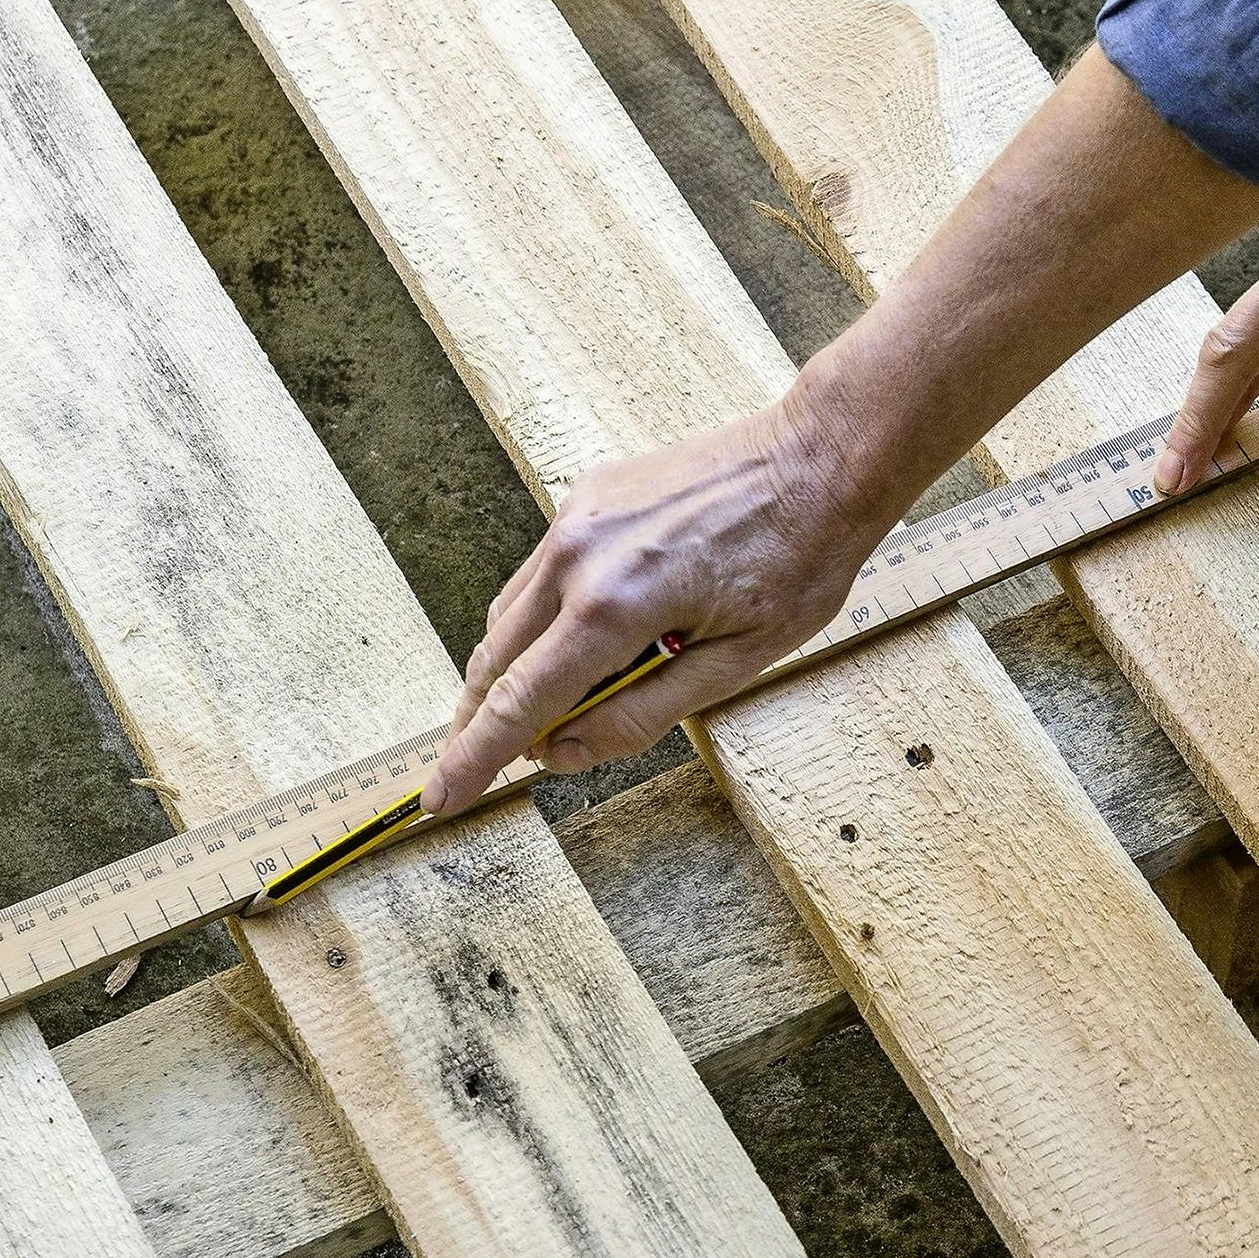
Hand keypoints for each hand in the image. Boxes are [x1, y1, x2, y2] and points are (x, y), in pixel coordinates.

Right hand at [421, 396, 890, 816]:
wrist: (818, 459)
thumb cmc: (798, 561)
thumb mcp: (734, 664)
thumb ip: (639, 715)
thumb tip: (561, 754)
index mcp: (615, 605)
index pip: (519, 701)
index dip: (474, 757)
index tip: (439, 797)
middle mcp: (578, 556)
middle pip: (495, 659)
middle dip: (477, 722)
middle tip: (468, 771)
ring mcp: (576, 517)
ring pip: (508, 615)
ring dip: (504, 672)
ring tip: (525, 719)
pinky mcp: (586, 496)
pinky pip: (538, 574)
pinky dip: (536, 621)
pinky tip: (566, 648)